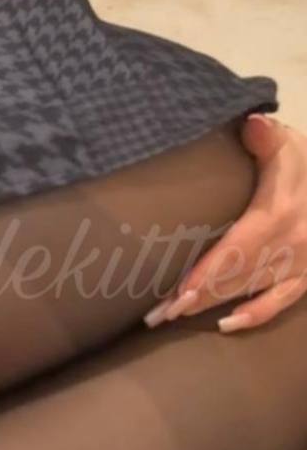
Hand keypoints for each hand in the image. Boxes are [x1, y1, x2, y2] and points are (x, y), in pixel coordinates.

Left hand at [143, 113, 306, 332]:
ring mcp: (300, 263)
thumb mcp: (287, 143)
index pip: (236, 250)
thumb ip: (266, 137)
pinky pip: (282, 302)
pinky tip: (226, 325)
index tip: (175, 289)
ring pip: (251, 290)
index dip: (206, 272)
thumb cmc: (303, 161)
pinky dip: (255, 315)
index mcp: (279, 211)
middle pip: (236, 276)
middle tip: (156, 311)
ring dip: (212, 305)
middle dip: (196, 295)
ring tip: (172, 317)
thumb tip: (252, 125)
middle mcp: (291, 243)